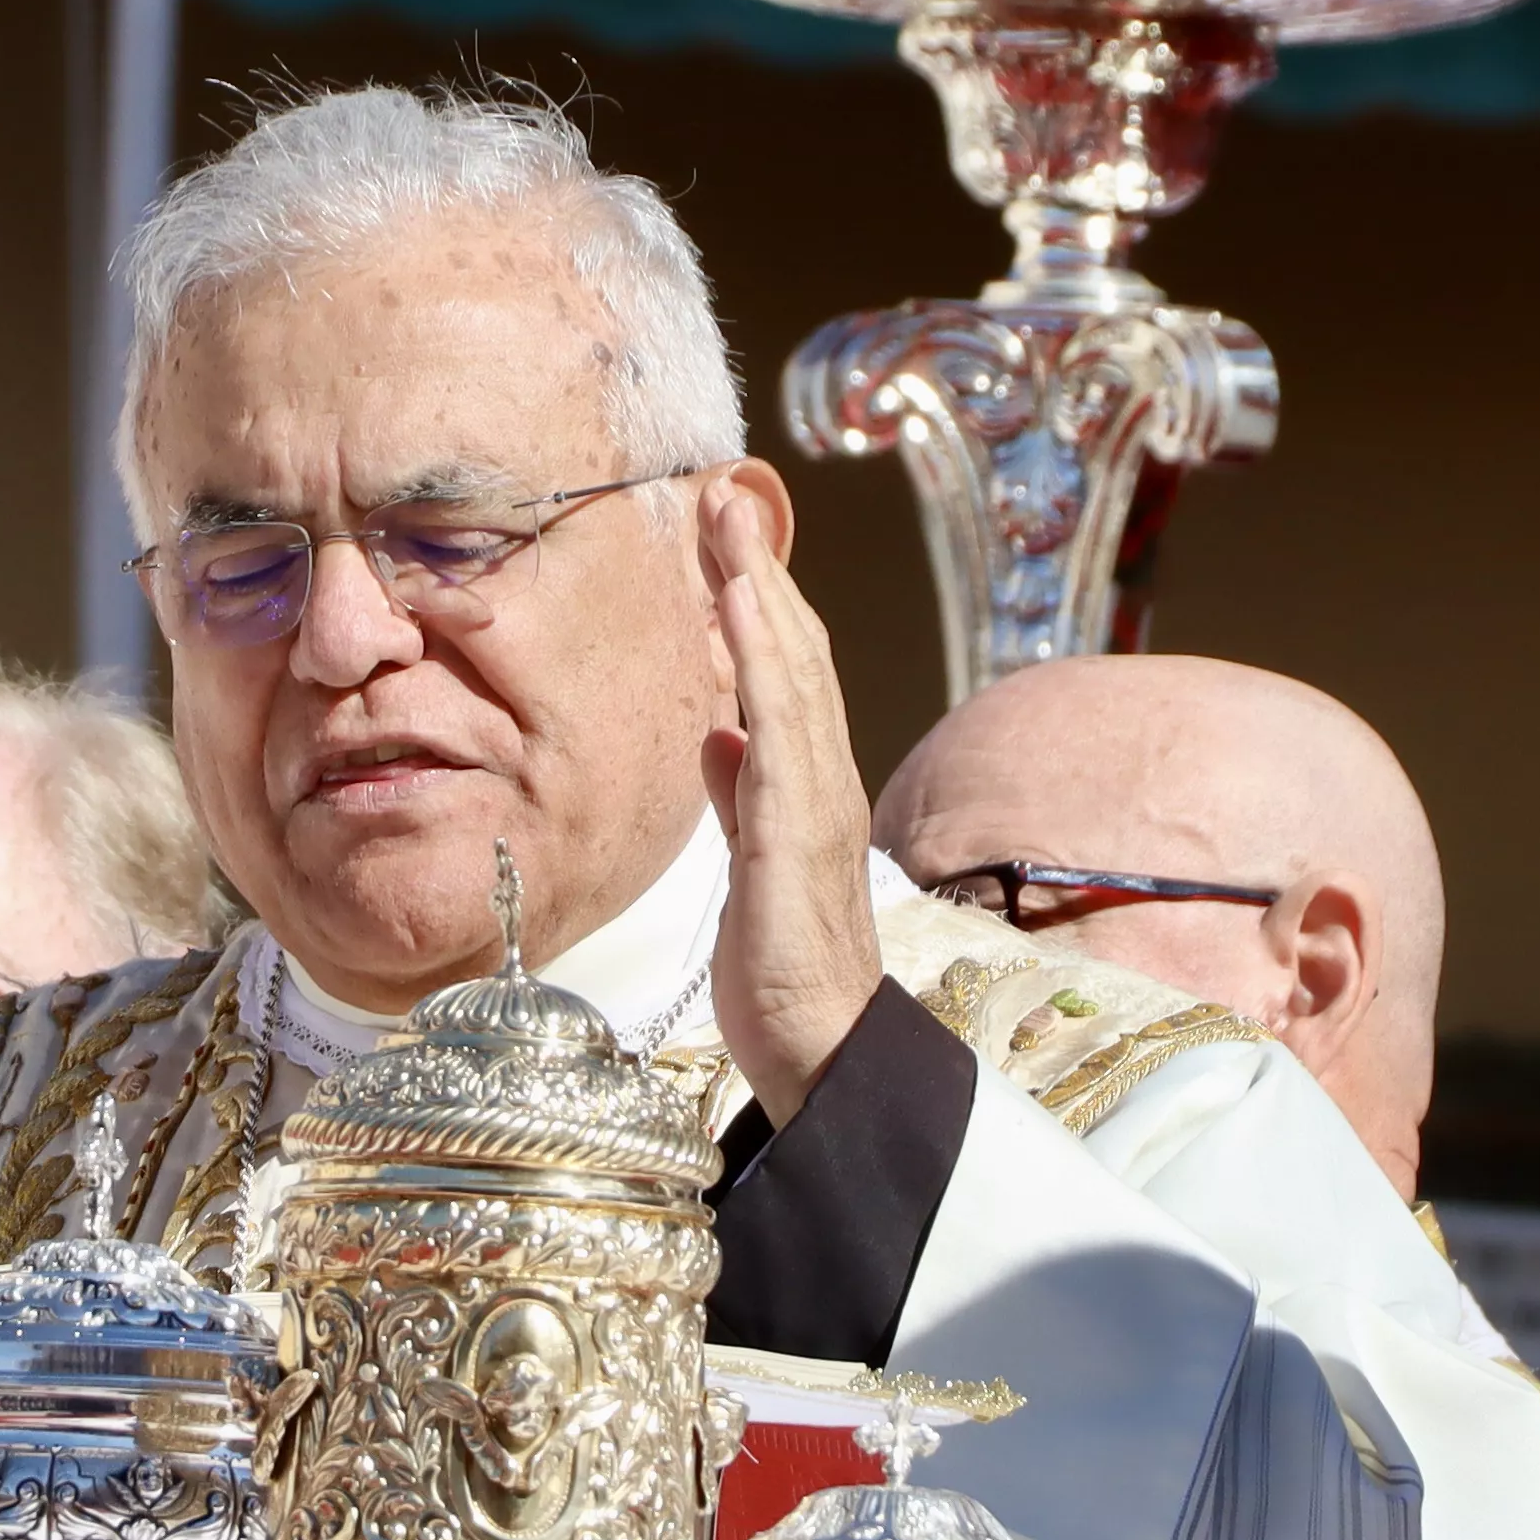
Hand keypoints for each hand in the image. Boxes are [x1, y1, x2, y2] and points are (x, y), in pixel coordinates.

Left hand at [698, 479, 884, 1117]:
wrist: (819, 1043)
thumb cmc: (783, 963)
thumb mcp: (747, 860)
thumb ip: (739, 794)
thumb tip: (717, 738)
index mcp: (806, 782)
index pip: (783, 670)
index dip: (758, 598)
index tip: (721, 534)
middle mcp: (822, 777)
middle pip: (793, 652)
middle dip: (758, 571)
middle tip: (723, 496)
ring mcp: (816, 800)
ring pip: (792, 676)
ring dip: (761, 597)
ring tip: (730, 529)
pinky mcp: (795, 832)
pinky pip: (779, 730)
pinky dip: (762, 665)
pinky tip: (743, 616)